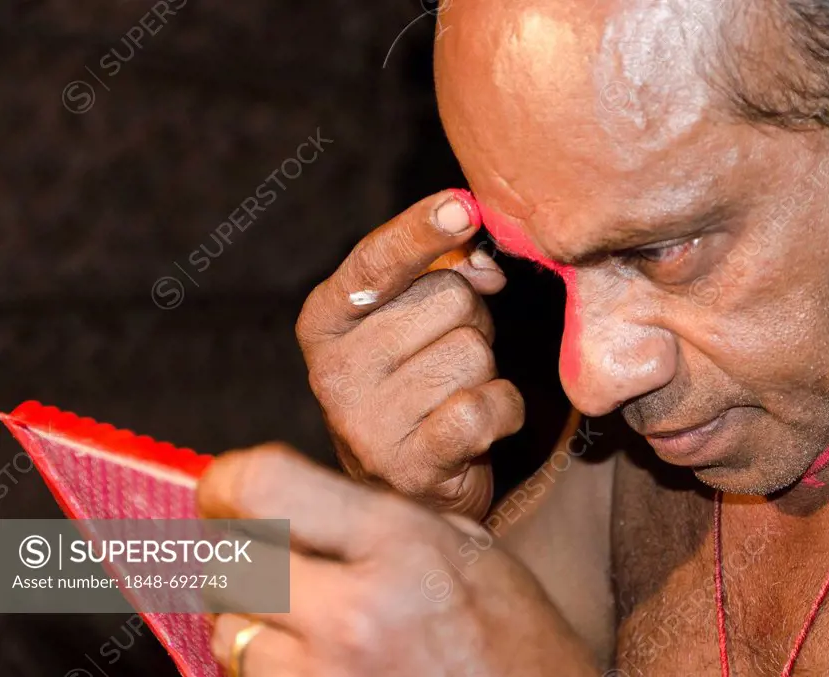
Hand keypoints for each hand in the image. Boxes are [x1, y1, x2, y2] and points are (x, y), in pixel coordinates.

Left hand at [199, 445, 598, 676]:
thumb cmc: (515, 633)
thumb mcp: (465, 544)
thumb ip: (377, 516)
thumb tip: (292, 500)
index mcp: (400, 542)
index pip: (265, 487)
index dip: (228, 481)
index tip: (227, 487)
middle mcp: (357, 612)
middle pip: (229, 563)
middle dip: (234, 552)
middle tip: (261, 552)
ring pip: (230, 635)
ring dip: (251, 620)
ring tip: (301, 618)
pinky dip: (269, 664)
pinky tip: (312, 656)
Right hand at [296, 191, 524, 519]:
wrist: (409, 486)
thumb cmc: (414, 383)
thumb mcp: (413, 316)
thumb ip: (444, 269)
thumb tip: (484, 263)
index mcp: (324, 321)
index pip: (379, 261)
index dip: (424, 229)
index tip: (463, 205)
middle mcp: (333, 370)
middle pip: (451, 298)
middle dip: (472, 320)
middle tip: (449, 356)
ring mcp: (366, 423)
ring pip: (475, 351)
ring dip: (485, 370)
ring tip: (454, 394)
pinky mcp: (409, 466)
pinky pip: (486, 405)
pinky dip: (504, 410)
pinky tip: (480, 426)